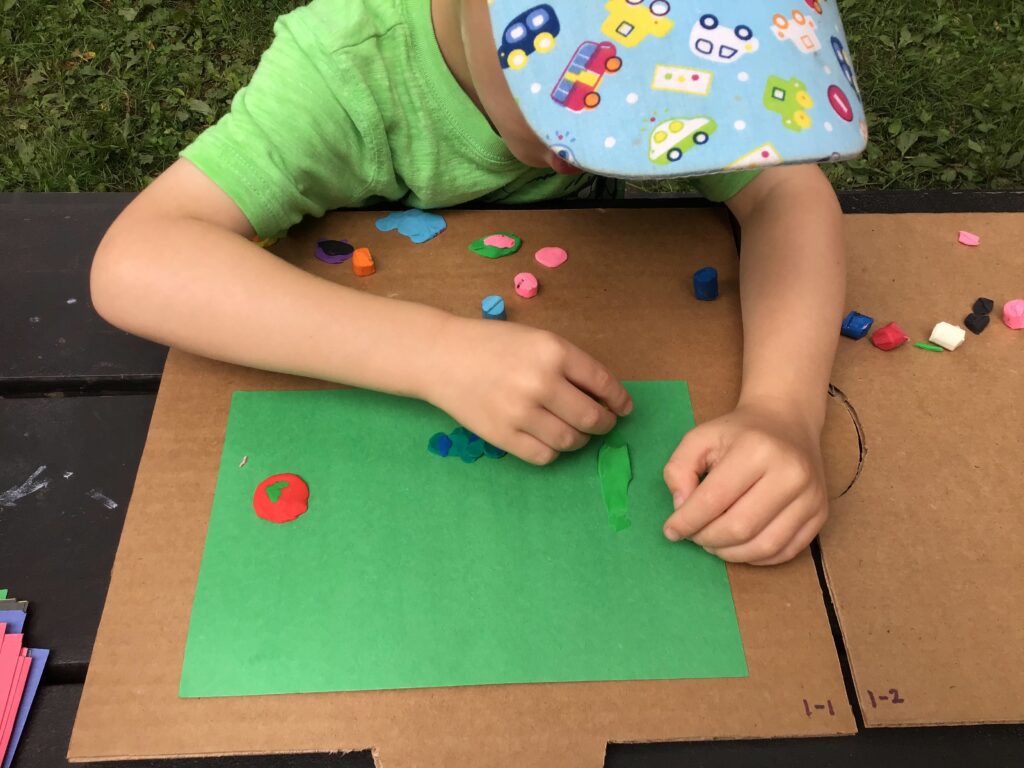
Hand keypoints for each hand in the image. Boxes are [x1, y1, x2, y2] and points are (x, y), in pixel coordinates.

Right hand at [423, 317, 631, 464]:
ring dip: (581, 440)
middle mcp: (542, 383)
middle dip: (605, 423)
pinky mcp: (504, 436)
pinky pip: (544, 456)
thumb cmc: (492, 344)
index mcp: (554, 352)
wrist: (442, 357)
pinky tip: (550, 440)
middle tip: (604, 423)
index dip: (619, 400)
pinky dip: (554, 452)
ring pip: (570, 441)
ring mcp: (522, 413)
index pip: (602, 383)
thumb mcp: (537, 339)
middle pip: (592, 418)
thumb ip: (569, 363)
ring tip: (576, 432)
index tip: (624, 408)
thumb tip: (604, 395)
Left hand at [661, 400, 827, 564]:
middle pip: (739, 527)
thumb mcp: (699, 438)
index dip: (686, 521)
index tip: (670, 530)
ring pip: (763, 546)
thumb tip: (680, 508)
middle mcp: (790, 473)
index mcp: (757, 449)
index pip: (713, 500)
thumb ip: (678, 469)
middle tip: (693, 535)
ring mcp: (811, 496)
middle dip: (707, 539)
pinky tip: (738, 545)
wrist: (787, 421)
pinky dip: (755, 557)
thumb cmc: (739, 432)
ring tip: (712, 542)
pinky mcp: (820, 514)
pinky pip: (785, 552)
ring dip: (729, 553)